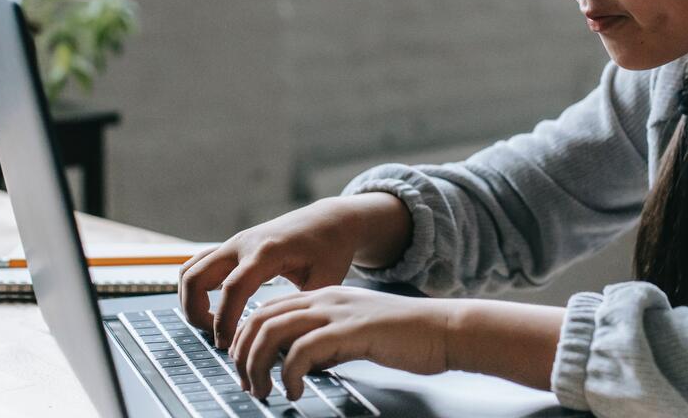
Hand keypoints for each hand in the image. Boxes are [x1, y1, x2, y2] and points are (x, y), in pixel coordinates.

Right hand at [178, 197, 360, 348]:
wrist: (330, 220)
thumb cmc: (330, 249)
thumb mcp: (327, 279)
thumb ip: (305, 309)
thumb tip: (288, 342)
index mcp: (267, 251)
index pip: (233, 288)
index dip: (224, 320)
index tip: (226, 345)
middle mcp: (243, 243)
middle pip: (196, 277)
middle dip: (195, 312)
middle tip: (217, 338)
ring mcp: (234, 243)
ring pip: (189, 270)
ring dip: (190, 301)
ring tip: (213, 326)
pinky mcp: (231, 247)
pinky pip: (198, 266)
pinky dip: (195, 289)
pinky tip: (214, 310)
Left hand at [228, 285, 450, 400]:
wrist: (444, 329)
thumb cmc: (406, 336)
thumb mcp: (355, 334)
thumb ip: (326, 343)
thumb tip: (299, 365)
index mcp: (325, 296)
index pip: (266, 309)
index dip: (246, 339)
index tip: (245, 367)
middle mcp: (325, 299)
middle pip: (260, 318)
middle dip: (243, 354)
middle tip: (249, 383)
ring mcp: (337, 312)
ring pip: (272, 331)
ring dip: (258, 364)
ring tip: (264, 390)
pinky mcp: (350, 331)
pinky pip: (301, 351)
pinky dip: (289, 374)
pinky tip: (295, 391)